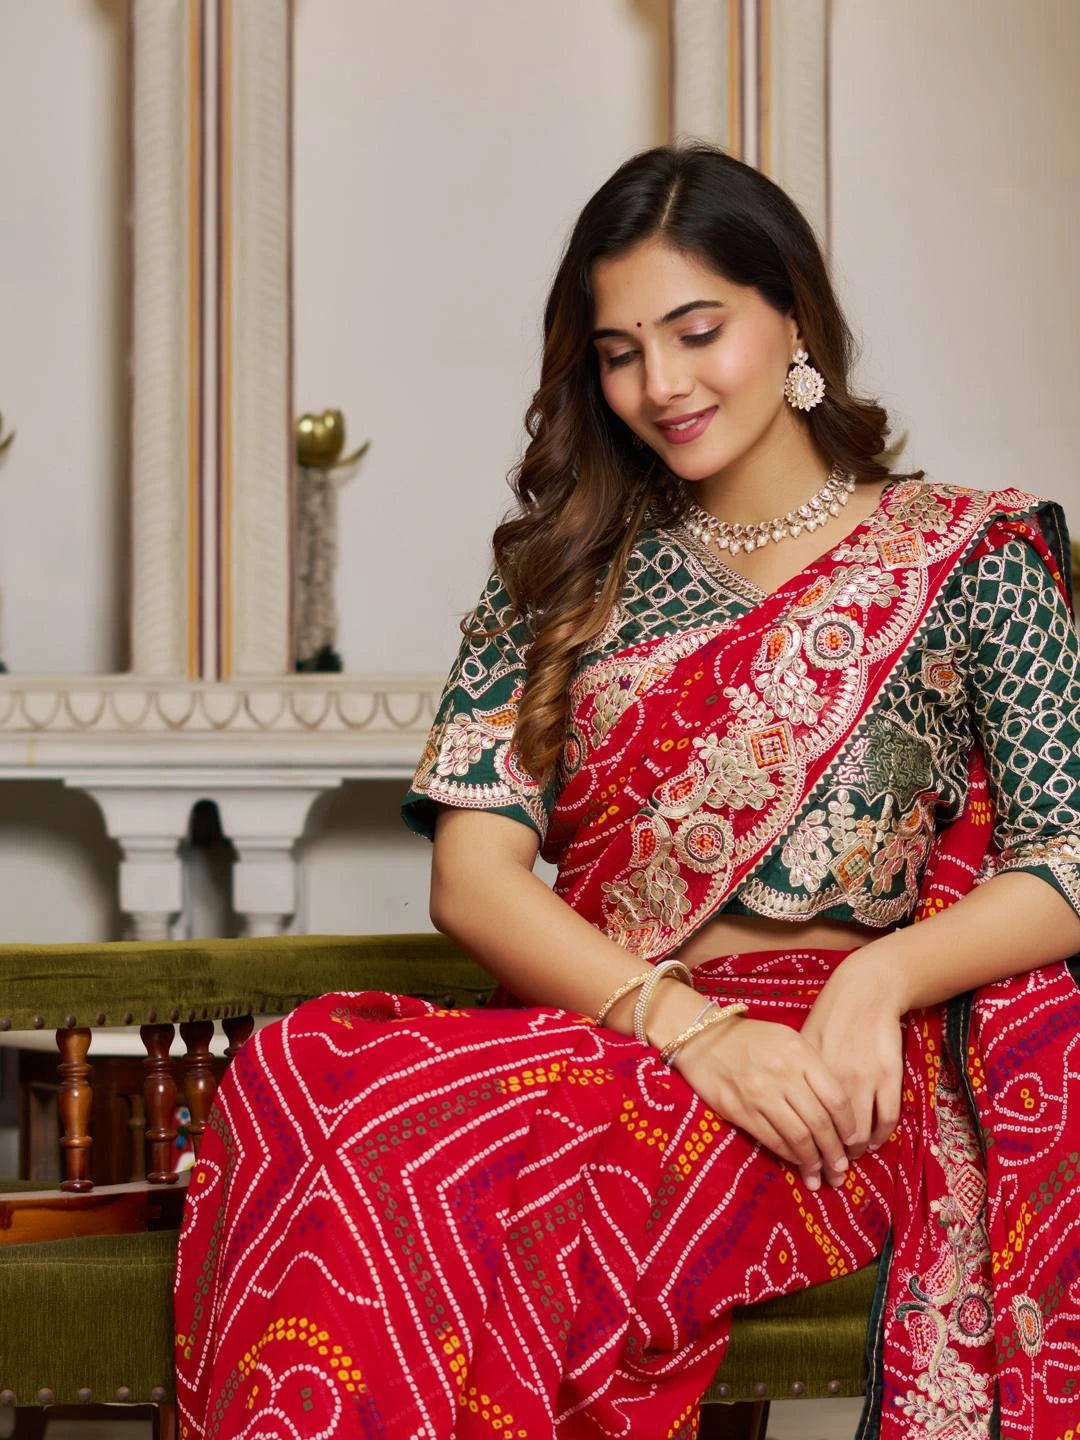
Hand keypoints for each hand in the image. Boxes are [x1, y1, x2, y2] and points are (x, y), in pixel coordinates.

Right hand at [669, 1014, 857, 1190]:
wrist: (705, 1038)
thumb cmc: (754, 1039)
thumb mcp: (790, 1040)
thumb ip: (813, 1068)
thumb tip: (839, 1111)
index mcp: (800, 1054)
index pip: (836, 1098)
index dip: (849, 1126)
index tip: (854, 1140)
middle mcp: (783, 1074)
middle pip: (819, 1123)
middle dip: (834, 1152)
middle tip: (842, 1169)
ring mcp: (760, 1094)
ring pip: (798, 1137)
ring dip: (813, 1161)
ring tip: (822, 1175)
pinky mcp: (740, 1111)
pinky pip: (773, 1140)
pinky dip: (789, 1156)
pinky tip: (797, 1162)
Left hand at [800, 945, 907, 1172]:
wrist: (866, 991)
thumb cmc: (829, 1016)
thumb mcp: (802, 1042)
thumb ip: (794, 1075)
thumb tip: (780, 1106)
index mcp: (808, 1072)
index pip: (804, 1123)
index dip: (805, 1151)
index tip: (806, 1166)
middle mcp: (835, 1079)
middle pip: (832, 1135)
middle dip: (831, 1161)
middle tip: (830, 1175)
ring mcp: (864, 1078)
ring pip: (860, 1132)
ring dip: (855, 1153)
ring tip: (849, 1160)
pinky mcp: (889, 1076)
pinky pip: (887, 1119)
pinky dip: (880, 1137)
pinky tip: (873, 1143)